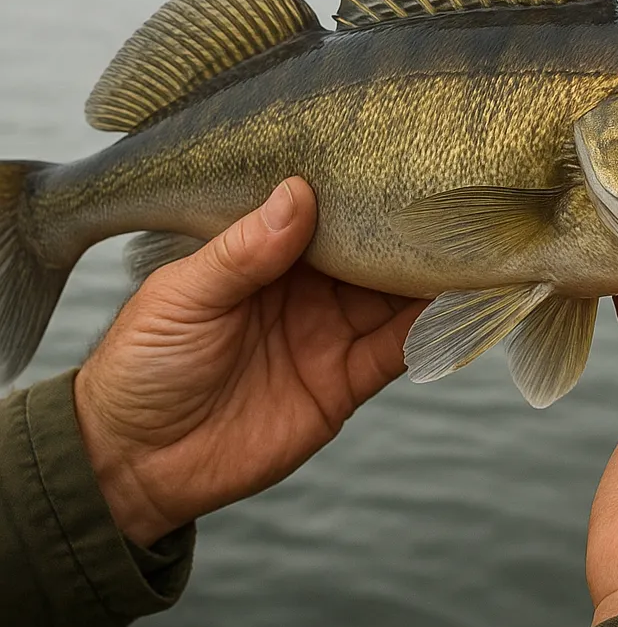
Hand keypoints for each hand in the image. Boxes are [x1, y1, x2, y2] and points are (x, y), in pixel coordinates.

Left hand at [74, 178, 426, 547]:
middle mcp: (306, 290)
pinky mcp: (345, 382)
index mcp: (264, 255)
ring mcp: (329, 335)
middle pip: (370, 250)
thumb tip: (299, 193)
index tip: (397, 161)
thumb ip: (242, 251)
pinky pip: (396, 350)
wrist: (135, 464)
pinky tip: (458, 302)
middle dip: (407, 227)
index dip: (358, 191)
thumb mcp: (182, 295)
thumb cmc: (142, 364)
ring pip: (394, 295)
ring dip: (431, 273)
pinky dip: (430, 328)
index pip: (323, 214)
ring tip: (473, 240)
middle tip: (455, 194)